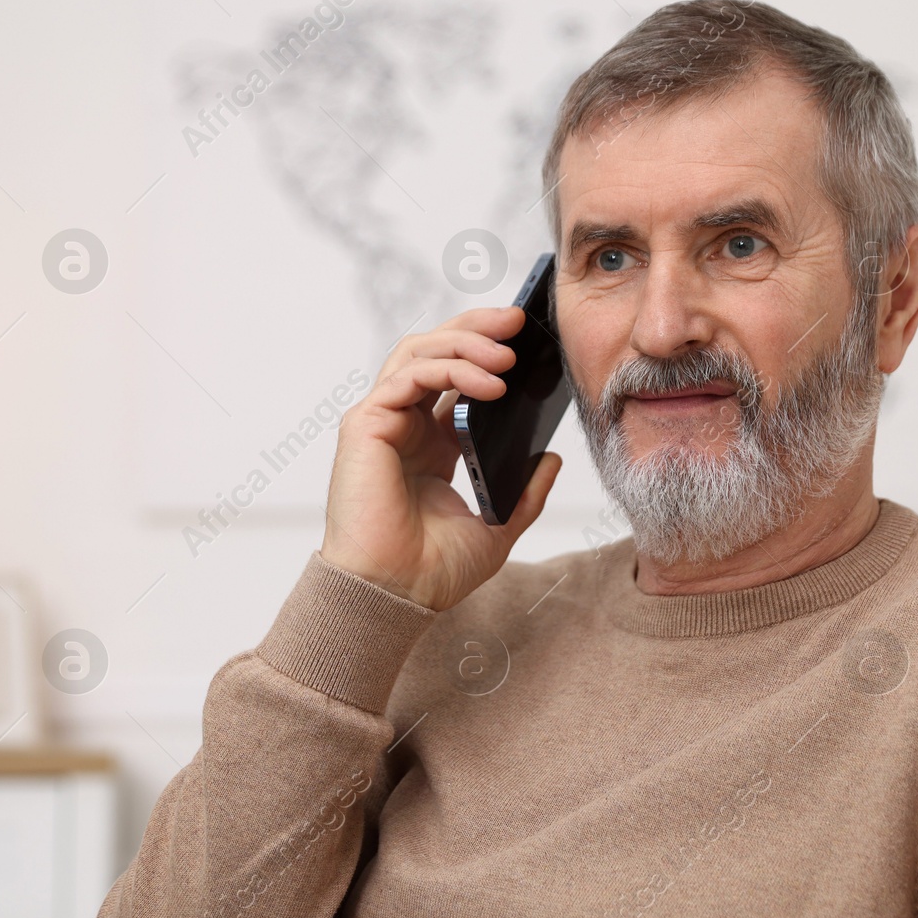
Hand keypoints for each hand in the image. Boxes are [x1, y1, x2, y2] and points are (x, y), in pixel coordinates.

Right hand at [319, 306, 561, 610]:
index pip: (454, 376)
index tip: (526, 337)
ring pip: (418, 352)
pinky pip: (408, 376)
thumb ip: (526, 492)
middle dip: (476, 326)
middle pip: (434, 350)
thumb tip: (552, 458)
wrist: (396, 598)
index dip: (485, 349)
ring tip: (509, 355)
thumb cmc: (432, 571)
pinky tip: (489, 383)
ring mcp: (382, 422)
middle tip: (519, 320)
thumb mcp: (498, 525)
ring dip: (466, 342)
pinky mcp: (365, 426)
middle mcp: (404, 426)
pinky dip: (450, 369)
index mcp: (431, 444)